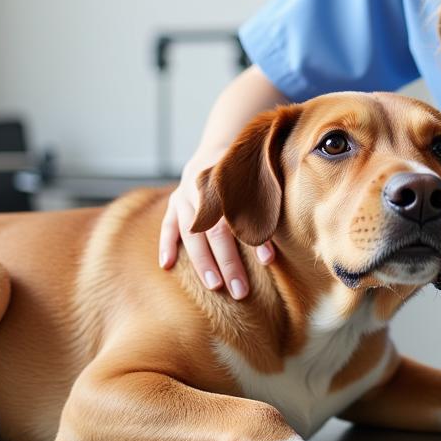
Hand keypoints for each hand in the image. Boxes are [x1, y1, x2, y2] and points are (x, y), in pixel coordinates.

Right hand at [158, 156, 274, 299]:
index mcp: (230, 183)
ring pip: (192, 233)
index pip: (242, 215)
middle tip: (241, 291)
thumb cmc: (248, 175)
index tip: (268, 261)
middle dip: (229, 263)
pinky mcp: (174, 201)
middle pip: (216, 231)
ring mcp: (185, 195)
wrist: (222, 148)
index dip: (254, 238)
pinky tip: (167, 266)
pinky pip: (168, 225)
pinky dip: (166, 245)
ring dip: (202, 261)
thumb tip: (273, 252)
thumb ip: (265, 210)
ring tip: (214, 286)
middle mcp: (204, 188)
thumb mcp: (259, 183)